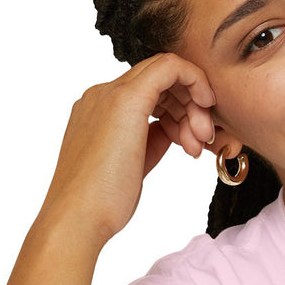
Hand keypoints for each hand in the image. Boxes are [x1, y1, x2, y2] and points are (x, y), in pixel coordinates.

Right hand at [36, 52, 216, 250]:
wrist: (78, 216)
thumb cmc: (102, 202)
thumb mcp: (134, 164)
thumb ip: (151, 140)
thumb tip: (173, 130)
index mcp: (99, 110)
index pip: (148, 92)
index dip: (178, 110)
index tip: (192, 139)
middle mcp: (102, 95)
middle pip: (159, 80)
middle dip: (190, 106)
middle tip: (202, 141)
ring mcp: (111, 94)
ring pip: (166, 73)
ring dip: (193, 105)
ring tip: (197, 145)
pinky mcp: (126, 99)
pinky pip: (170, 67)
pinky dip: (195, 81)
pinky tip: (205, 107)